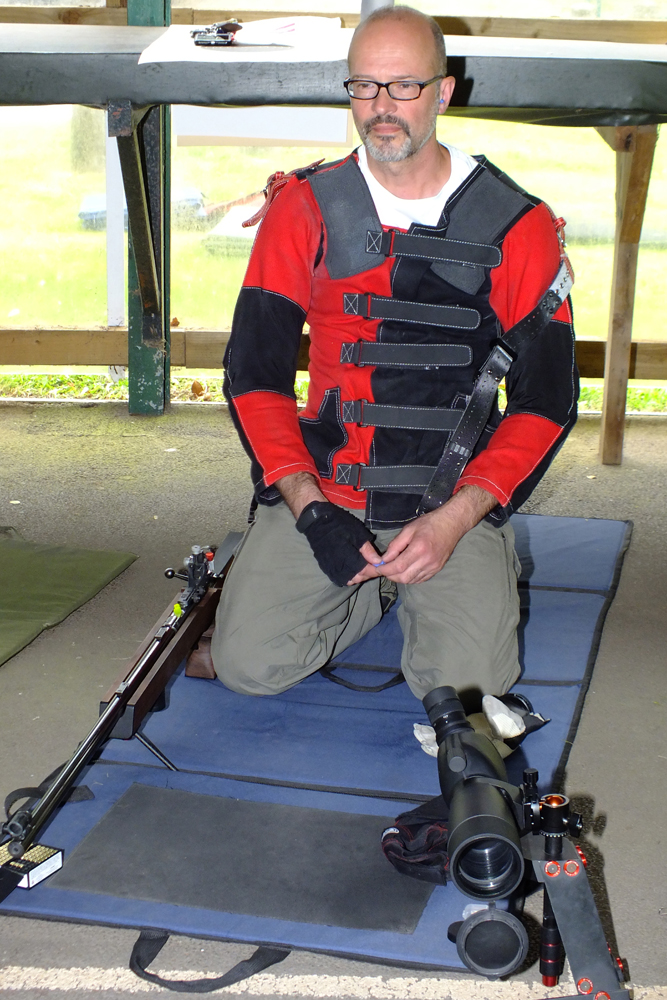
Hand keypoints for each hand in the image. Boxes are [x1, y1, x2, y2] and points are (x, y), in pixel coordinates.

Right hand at [296, 501, 381, 586]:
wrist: (316, 521)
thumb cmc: (339, 524)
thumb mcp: (357, 533)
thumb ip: (367, 550)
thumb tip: (378, 562)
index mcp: (348, 558)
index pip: (365, 571)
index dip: (375, 570)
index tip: (383, 566)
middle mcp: (339, 567)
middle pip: (358, 577)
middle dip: (368, 573)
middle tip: (375, 565)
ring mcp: (331, 569)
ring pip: (349, 580)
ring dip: (359, 576)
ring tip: (365, 567)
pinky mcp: (326, 568)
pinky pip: (340, 578)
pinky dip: (349, 576)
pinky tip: (354, 569)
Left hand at [348, 485, 496, 585]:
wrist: (452, 524)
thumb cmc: (430, 523)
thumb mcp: (409, 529)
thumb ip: (395, 545)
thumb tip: (384, 559)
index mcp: (419, 549)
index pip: (397, 567)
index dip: (384, 570)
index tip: (377, 567)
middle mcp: (427, 561)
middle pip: (403, 577)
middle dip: (390, 575)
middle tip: (384, 568)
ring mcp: (433, 567)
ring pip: (411, 581)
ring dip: (399, 577)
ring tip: (394, 568)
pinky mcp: (437, 570)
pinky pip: (419, 580)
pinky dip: (409, 578)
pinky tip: (406, 570)